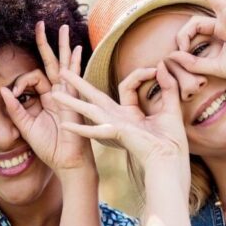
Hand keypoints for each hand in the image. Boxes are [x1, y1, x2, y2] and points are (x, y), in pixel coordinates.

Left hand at [0, 23, 94, 173]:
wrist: (67, 162)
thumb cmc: (50, 148)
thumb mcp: (26, 128)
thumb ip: (15, 110)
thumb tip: (3, 90)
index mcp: (47, 99)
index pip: (35, 77)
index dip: (21, 81)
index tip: (13, 91)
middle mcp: (59, 94)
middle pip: (52, 64)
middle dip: (47, 44)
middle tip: (42, 24)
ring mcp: (69, 96)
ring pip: (65, 66)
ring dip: (64, 47)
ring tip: (63, 29)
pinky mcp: (75, 103)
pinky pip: (75, 81)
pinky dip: (75, 66)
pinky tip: (77, 50)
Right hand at [52, 61, 190, 186]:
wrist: (171, 160)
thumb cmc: (172, 140)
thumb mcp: (171, 107)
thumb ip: (168, 86)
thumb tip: (162, 65)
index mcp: (130, 114)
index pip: (126, 85)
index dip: (140, 74)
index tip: (156, 69)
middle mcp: (118, 119)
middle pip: (95, 97)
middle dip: (79, 84)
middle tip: (63, 72)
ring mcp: (114, 127)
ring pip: (89, 109)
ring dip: (71, 101)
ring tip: (54, 93)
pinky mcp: (116, 133)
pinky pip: (95, 129)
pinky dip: (80, 127)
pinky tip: (64, 125)